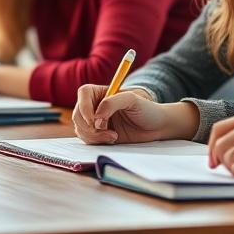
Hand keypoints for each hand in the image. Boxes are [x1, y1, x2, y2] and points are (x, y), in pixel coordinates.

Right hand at [72, 84, 198, 143]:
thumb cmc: (147, 109)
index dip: (84, 106)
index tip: (94, 120)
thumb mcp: (132, 99)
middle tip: (105, 130)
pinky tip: (112, 139)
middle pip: (78, 114)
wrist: (156, 126)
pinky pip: (87, 139)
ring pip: (81, 128)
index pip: (83, 93)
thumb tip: (97, 117)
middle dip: (89, 126)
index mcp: (101, 92)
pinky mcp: (99, 134)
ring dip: (93, 135)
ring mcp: (96, 121)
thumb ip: (112, 102)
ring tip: (113, 136)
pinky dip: (96, 141)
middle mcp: (96, 105)